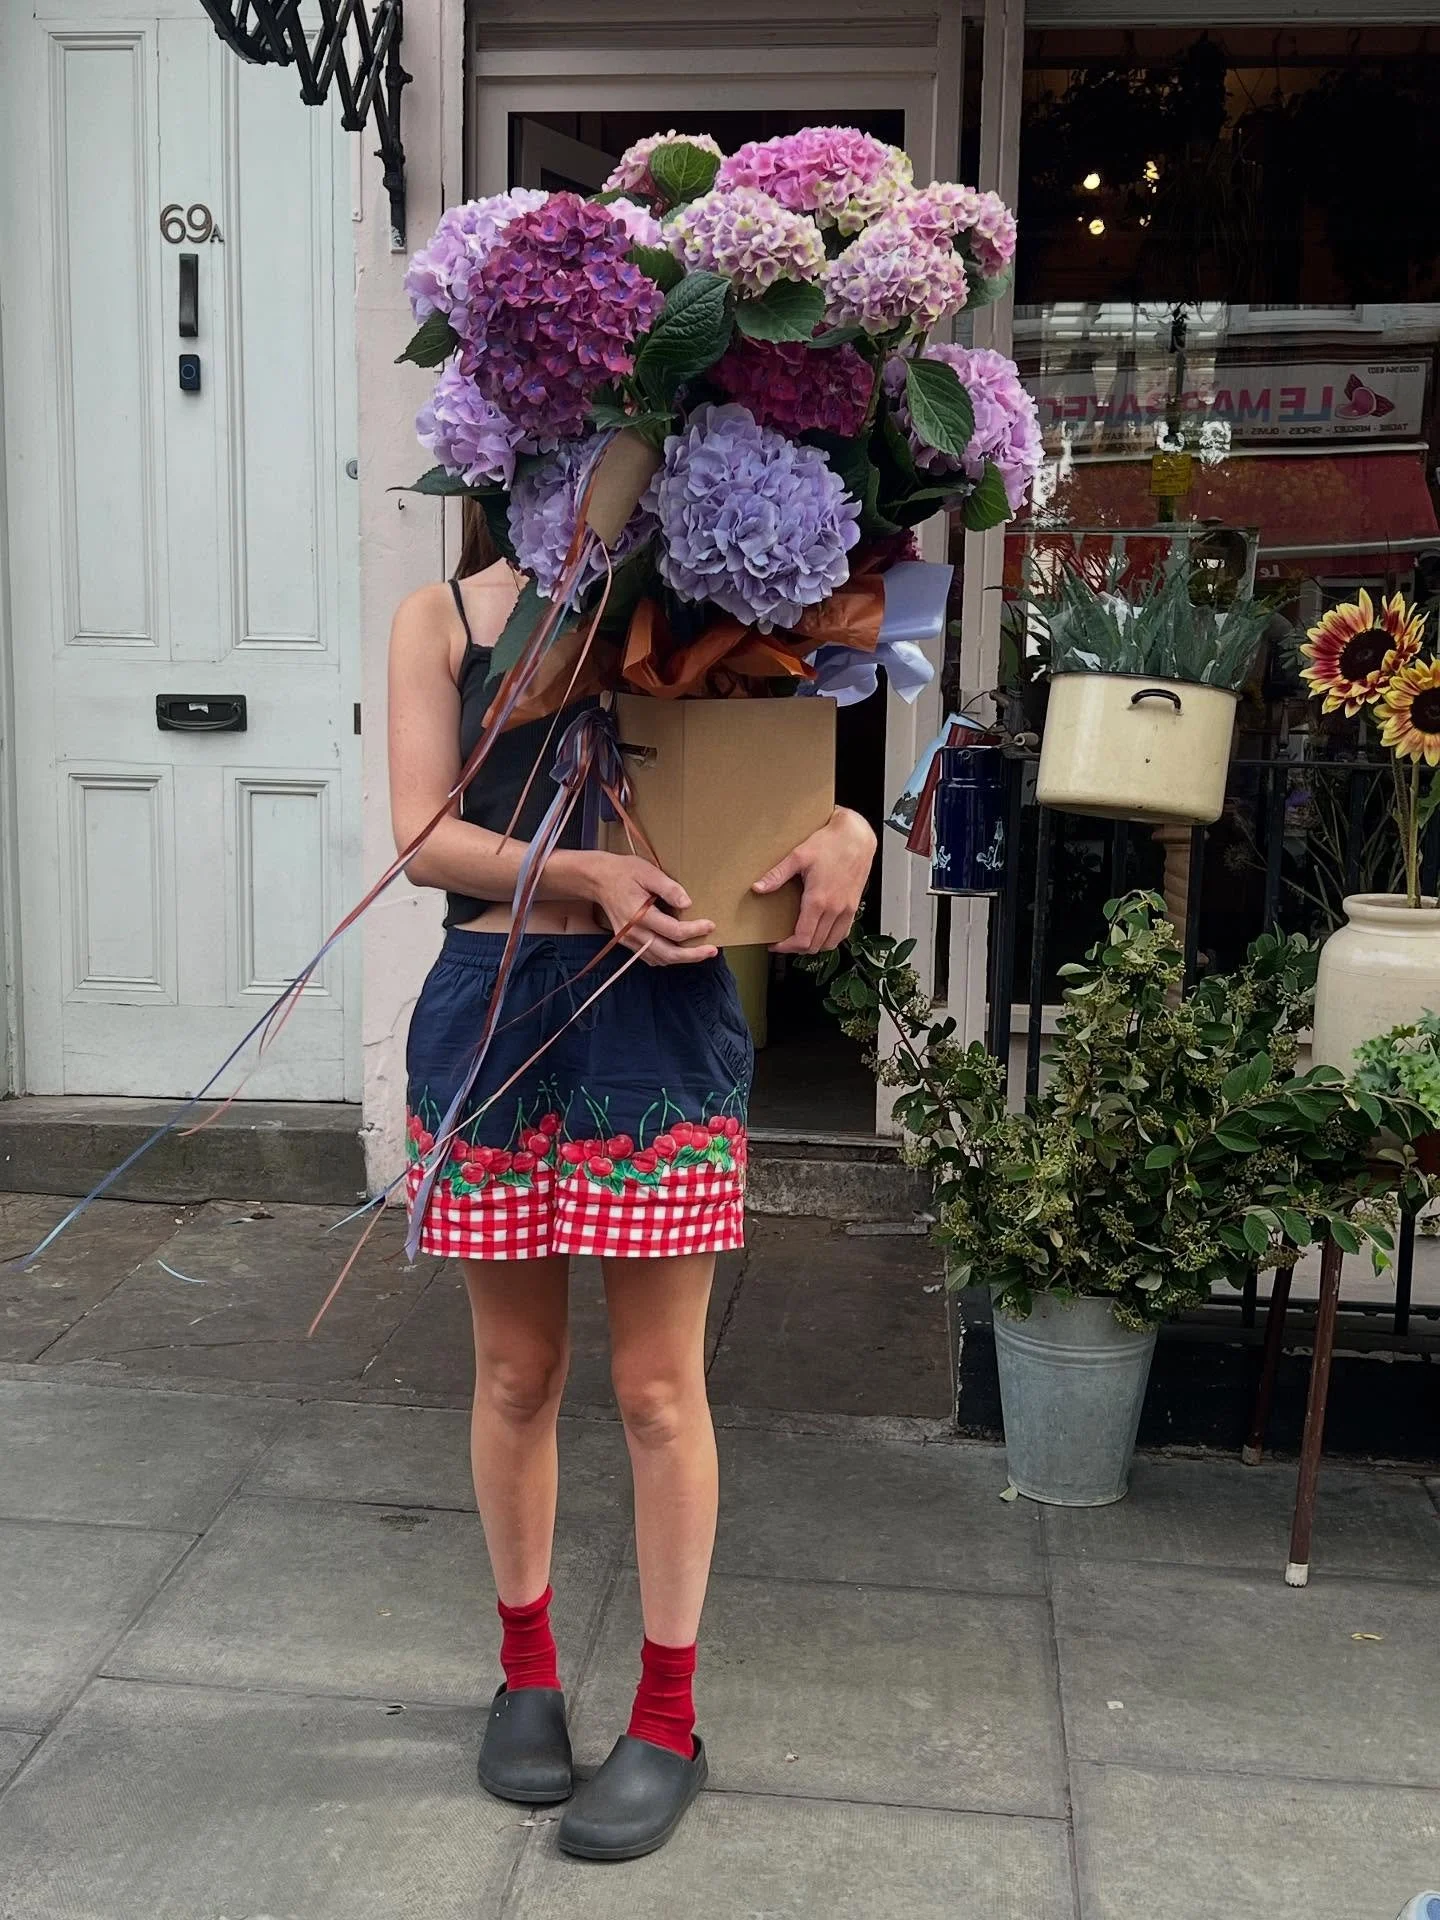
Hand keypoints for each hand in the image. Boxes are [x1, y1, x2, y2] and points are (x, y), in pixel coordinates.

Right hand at [574, 851, 717, 964]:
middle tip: (712, 950)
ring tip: (701, 953)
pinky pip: (649, 956)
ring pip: (659, 958)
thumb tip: (688, 903)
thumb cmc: (624, 872)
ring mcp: (628, 940)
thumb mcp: (648, 872)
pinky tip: (680, 952)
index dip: (695, 930)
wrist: (598, 879)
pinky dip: (666, 957)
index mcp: (639, 915)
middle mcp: (633, 932)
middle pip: (668, 953)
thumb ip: (669, 889)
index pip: (673, 931)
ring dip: (681, 959)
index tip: (711, 925)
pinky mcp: (627, 942)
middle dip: (692, 955)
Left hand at [753, 806, 877, 954]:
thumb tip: (758, 888)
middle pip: (815, 945)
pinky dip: (831, 939)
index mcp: (818, 900)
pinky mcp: (854, 906)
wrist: (856, 836)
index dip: (786, 947)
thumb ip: (777, 875)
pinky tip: (821, 931)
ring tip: (800, 939)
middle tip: (783, 942)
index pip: (802, 938)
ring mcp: (847, 909)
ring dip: (814, 946)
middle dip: (796, 948)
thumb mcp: (798, 856)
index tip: (775, 945)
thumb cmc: (830, 843)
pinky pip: (843, 933)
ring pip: (830, 943)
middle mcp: (835, 909)